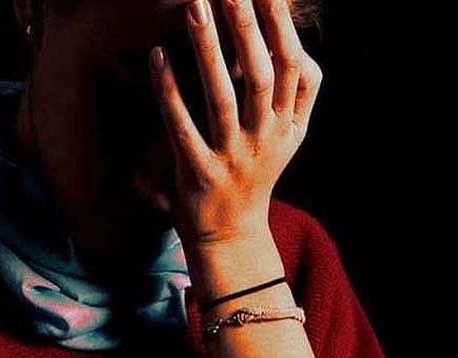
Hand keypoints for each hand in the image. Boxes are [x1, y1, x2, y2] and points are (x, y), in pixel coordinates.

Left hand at [149, 0, 322, 248]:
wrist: (233, 235)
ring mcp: (233, 158)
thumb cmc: (256, 175)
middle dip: (247, 28)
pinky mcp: (199, 173)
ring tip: (195, 6)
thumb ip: (300, 95)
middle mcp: (266, 139)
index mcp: (289, 126)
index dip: (281, 27)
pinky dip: (169, 92)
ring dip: (209, 51)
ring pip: (222, 98)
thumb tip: (297, 46)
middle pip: (262, 76)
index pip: (293, 68)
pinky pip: (181, 127)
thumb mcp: (290, 138)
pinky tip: (158, 57)